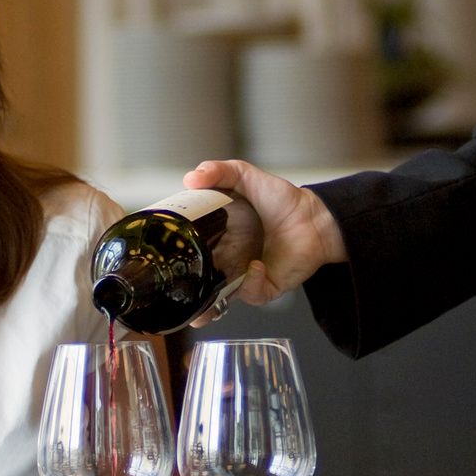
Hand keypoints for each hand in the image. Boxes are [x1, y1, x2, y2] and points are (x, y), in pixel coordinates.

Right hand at [182, 159, 347, 310]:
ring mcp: (244, 276)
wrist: (314, 216)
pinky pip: (251, 294)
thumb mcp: (245, 176)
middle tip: (177, 286)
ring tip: (207, 297)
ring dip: (209, 303)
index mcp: (215, 238)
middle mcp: (227, 260)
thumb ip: (218, 171)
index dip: (174, 257)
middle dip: (184, 292)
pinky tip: (256, 266)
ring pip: (218, 300)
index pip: (188, 252)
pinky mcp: (265, 287)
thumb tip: (190, 178)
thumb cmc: (281, 200)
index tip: (162, 255)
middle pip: (197, 283)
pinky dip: (250, 283)